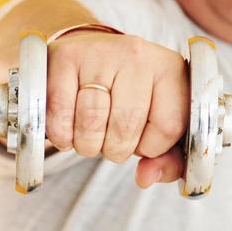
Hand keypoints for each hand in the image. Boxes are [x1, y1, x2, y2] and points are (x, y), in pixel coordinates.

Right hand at [43, 30, 189, 187]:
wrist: (90, 56)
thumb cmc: (129, 98)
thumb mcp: (159, 125)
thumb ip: (167, 161)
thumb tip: (146, 177)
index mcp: (171, 71)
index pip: (168, 128)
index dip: (150, 148)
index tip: (142, 139)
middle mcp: (138, 55)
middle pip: (125, 127)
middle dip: (115, 149)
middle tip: (110, 140)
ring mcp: (99, 53)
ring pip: (91, 123)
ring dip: (86, 145)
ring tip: (89, 134)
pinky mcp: (64, 57)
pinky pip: (60, 114)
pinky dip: (61, 135)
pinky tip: (67, 129)